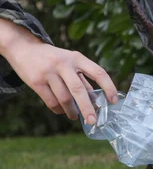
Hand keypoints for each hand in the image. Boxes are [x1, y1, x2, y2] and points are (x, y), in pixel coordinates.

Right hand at [0, 19, 117, 124]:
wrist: (23, 48)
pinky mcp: (36, 81)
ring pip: (64, 98)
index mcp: (77, 58)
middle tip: (93, 121)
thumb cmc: (53, 58)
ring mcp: (49, 72)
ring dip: (72, 111)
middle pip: (79, 90)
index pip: (98, 73)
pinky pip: (51, 101)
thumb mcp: (70, 62)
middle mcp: (64, 64)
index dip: (109, 87)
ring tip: (75, 116)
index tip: (114, 101)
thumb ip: (83, 79)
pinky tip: (62, 111)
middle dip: (87, 108)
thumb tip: (96, 100)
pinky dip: (58, 109)